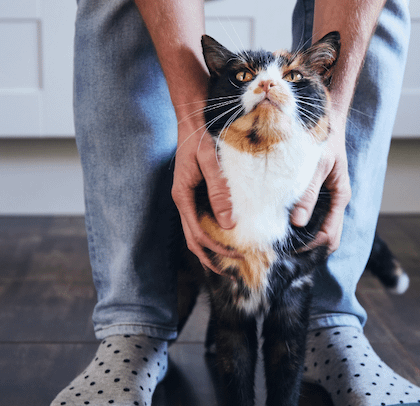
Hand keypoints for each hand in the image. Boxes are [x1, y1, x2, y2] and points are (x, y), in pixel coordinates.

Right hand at [171, 117, 240, 273]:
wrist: (191, 121)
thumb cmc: (200, 138)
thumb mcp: (210, 162)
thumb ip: (219, 190)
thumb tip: (228, 223)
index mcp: (182, 197)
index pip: (198, 234)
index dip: (217, 248)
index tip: (238, 255)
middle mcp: (182, 201)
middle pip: (193, 240)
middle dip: (212, 258)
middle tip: (234, 270)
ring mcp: (187, 199)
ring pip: (195, 233)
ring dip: (210, 249)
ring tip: (230, 260)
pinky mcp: (194, 194)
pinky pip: (201, 220)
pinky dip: (212, 234)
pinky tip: (226, 237)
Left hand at [290, 122, 351, 253]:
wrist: (325, 117)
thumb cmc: (322, 136)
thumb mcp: (315, 163)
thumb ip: (308, 192)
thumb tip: (298, 222)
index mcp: (340, 196)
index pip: (330, 235)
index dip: (312, 247)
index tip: (290, 250)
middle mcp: (335, 201)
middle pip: (326, 237)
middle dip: (307, 249)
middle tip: (281, 252)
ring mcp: (326, 198)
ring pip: (318, 229)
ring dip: (302, 238)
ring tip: (277, 241)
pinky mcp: (316, 193)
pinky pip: (309, 216)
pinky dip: (297, 224)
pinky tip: (279, 223)